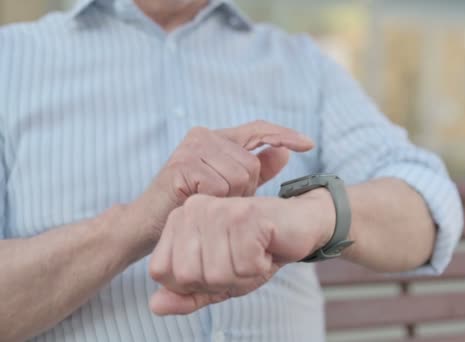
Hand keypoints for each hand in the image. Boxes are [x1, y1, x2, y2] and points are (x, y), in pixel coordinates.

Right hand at [133, 120, 313, 239]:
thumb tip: (284, 153)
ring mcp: (191, 148)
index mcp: (217, 137)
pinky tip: (195, 203)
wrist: (149, 224)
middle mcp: (203, 135)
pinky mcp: (182, 165)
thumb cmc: (190, 204)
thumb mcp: (229, 187)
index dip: (284, 134)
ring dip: (229, 198)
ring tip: (207, 202)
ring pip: (239, 175)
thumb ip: (256, 169)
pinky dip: (213, 202)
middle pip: (251, 162)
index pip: (258, 129)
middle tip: (221, 201)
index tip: (308, 145)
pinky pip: (220, 187)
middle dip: (245, 189)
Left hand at [147, 190, 334, 315]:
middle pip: (186, 275)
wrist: (301, 225)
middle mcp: (193, 209)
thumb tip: (155, 306)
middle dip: (218, 281)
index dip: (192, 283)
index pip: (160, 272)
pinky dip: (259, 266)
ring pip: (215, 274)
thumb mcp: (218, 280)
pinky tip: (266, 247)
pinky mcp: (245, 215)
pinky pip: (243, 266)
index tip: (219, 265)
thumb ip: (187, 295)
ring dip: (242, 274)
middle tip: (240, 260)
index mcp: (178, 220)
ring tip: (254, 253)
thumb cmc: (257, 251)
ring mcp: (218, 210)